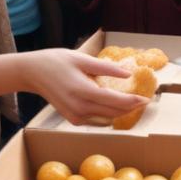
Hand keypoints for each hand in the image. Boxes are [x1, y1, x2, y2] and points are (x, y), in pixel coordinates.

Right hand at [0, 50, 149, 125]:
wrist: (32, 73)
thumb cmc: (57, 61)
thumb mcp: (82, 59)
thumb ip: (106, 68)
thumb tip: (128, 73)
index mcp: (83, 91)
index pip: (115, 101)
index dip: (133, 101)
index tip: (147, 99)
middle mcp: (79, 107)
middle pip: (114, 112)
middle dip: (131, 107)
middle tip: (145, 101)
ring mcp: (75, 116)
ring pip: (106, 118)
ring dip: (121, 112)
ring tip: (134, 103)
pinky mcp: (72, 119)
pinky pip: (96, 120)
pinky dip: (108, 115)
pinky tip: (116, 106)